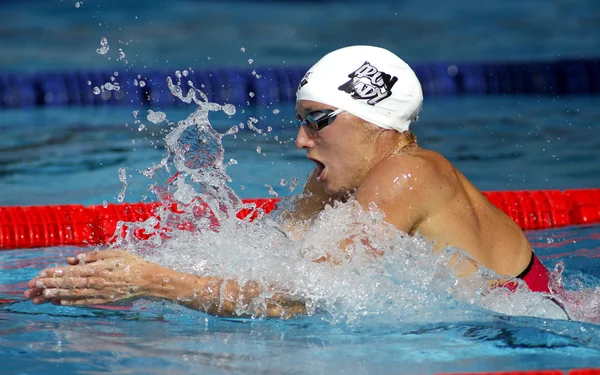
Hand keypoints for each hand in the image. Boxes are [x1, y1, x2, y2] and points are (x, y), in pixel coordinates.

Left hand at [24, 249, 158, 305]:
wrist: (148, 281)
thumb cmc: (133, 264)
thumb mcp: (115, 253)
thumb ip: (94, 256)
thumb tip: (75, 259)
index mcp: (99, 269)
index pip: (72, 272)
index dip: (56, 273)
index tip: (42, 274)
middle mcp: (97, 282)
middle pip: (69, 284)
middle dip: (51, 285)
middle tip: (34, 286)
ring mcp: (100, 293)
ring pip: (74, 294)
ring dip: (57, 294)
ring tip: (42, 295)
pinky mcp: (104, 300)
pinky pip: (84, 302)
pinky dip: (71, 302)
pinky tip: (60, 302)